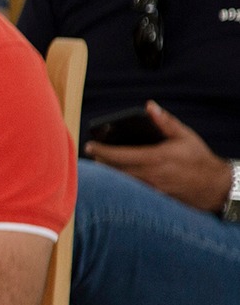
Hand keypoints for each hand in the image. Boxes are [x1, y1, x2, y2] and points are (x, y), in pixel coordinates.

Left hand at [85, 102, 230, 211]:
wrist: (214, 187)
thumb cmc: (199, 159)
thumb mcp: (184, 136)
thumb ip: (165, 122)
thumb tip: (149, 106)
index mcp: (156, 158)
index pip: (120, 155)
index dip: (102, 150)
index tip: (89, 145)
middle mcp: (150, 175)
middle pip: (114, 171)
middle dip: (100, 162)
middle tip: (92, 153)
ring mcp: (151, 189)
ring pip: (120, 182)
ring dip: (108, 173)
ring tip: (99, 163)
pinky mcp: (153, 198)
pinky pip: (130, 190)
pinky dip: (120, 182)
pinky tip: (115, 176)